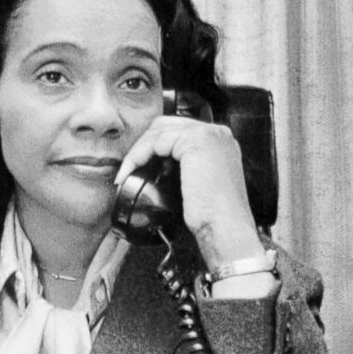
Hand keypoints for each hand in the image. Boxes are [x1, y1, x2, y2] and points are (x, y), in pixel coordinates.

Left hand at [114, 115, 264, 270]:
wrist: (225, 228)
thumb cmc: (214, 216)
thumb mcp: (199, 184)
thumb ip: (185, 167)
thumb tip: (159, 164)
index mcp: (220, 142)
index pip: (179, 131)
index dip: (154, 146)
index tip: (137, 166)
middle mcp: (218, 133)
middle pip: (168, 125)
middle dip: (144, 145)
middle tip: (129, 167)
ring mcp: (209, 134)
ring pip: (159, 131)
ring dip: (138, 151)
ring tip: (127, 171)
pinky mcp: (196, 141)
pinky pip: (156, 140)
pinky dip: (139, 155)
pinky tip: (131, 171)